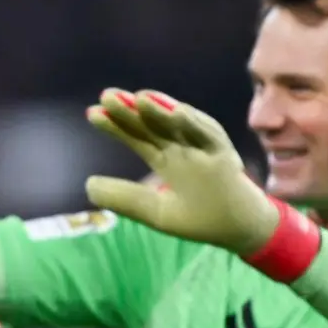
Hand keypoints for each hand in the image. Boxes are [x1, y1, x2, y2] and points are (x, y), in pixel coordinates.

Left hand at [84, 89, 280, 255]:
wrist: (239, 231)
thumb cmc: (200, 218)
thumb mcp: (155, 212)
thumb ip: (125, 199)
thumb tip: (88, 185)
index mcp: (166, 158)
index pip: (137, 136)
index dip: (116, 125)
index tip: (92, 114)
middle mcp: (183, 147)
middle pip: (154, 124)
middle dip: (132, 110)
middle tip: (107, 96)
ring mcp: (204, 148)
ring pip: (180, 123)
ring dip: (161, 109)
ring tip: (140, 98)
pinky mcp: (225, 155)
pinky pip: (209, 135)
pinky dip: (194, 123)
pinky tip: (176, 111)